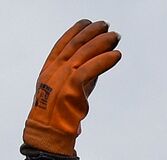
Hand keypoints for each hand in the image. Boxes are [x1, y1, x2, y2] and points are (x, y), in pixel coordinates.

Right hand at [23, 19, 121, 155]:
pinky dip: (104, 60)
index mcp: (50, 67)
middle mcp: (55, 69)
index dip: (76, 30)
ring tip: (115, 36)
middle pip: (76, 44)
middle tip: (107, 26)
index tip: (88, 22)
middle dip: (92, 32)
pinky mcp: (71, 88)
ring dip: (102, 43)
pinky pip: (90, 69)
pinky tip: (116, 55)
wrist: (50, 130)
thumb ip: (84, 74)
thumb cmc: (62, 111)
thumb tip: (100, 61)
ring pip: (84, 53)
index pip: (63, 42)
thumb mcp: (72, 87)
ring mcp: (61, 77)